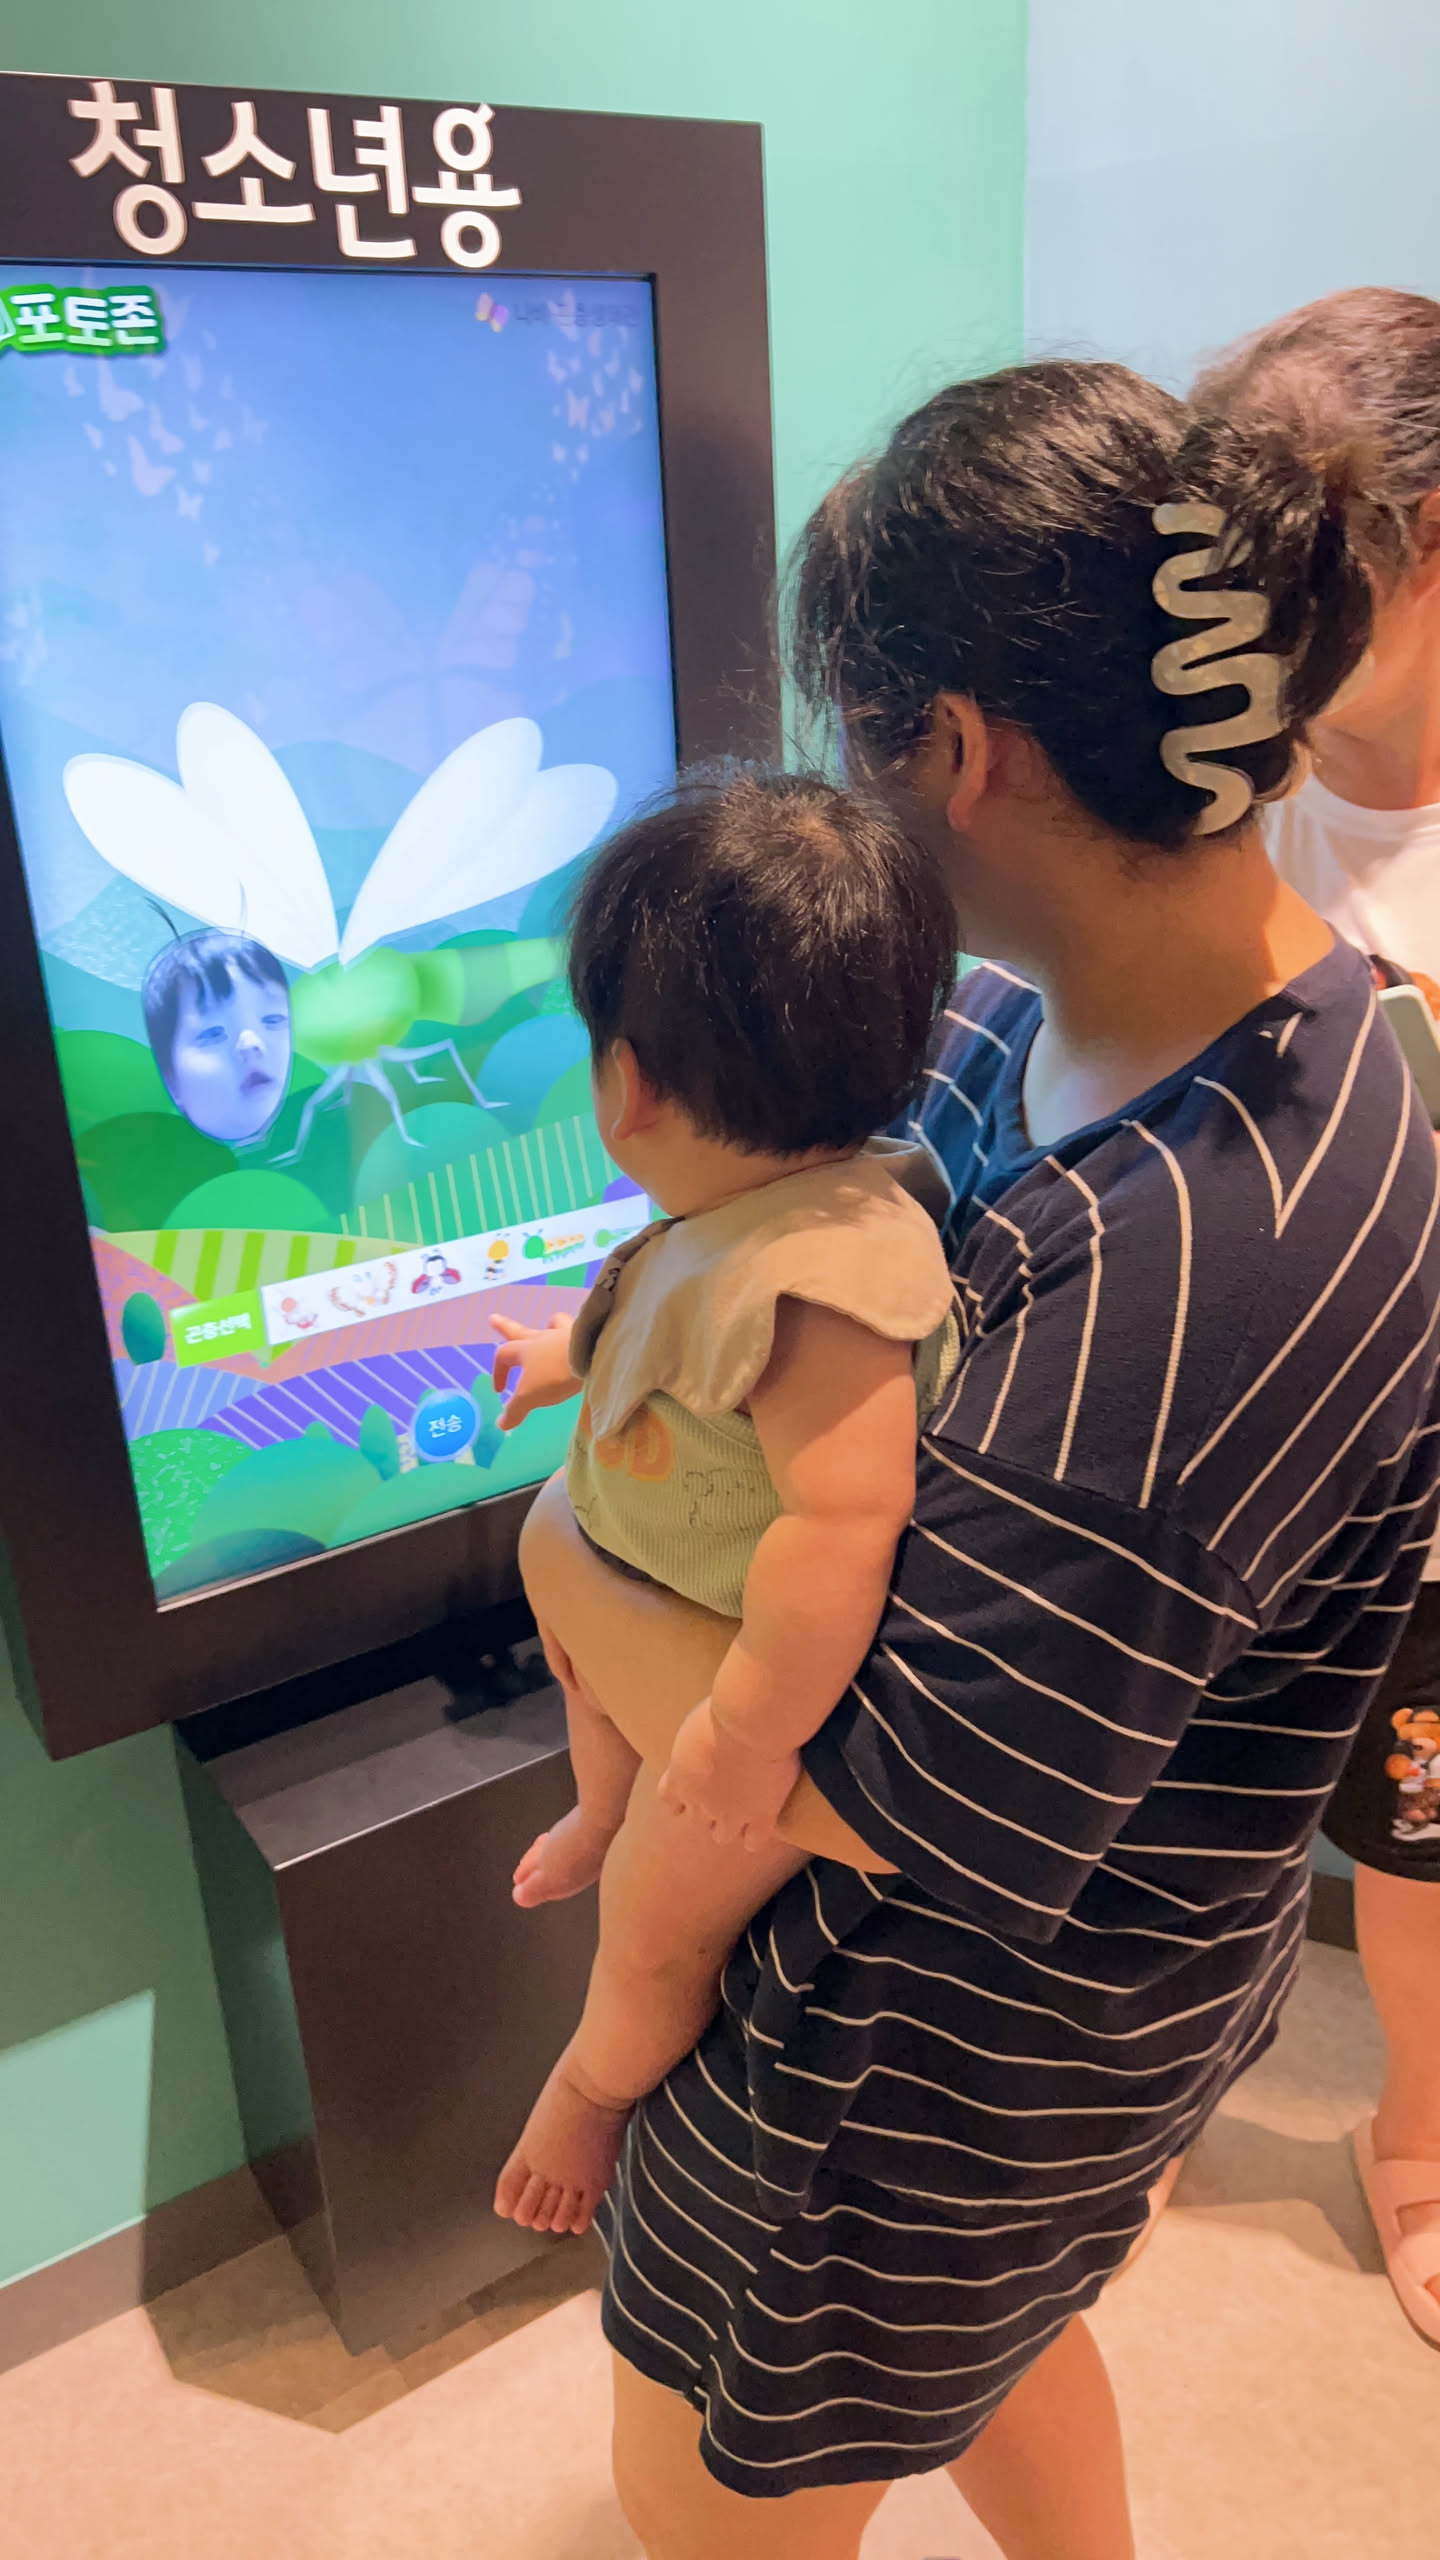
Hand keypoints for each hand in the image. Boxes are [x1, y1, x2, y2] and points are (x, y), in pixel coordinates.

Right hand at [492, 1313, 578, 1429]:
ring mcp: (567, 1333)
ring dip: (548, 1326)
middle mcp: (544, 1338)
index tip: (499, 1390)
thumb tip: (501, 1424)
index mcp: (526, 1350)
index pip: (503, 1356)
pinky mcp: (588, 1336)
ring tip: (549, 1325)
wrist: (593, 1355)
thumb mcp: (530, 1395)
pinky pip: (577, 1330)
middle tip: (493, 1318)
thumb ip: (515, 1410)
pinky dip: (574, 1333)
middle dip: (504, 1327)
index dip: (498, 1372)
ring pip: (554, 1324)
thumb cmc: (555, 1373)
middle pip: (520, 1331)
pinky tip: (578, 1339)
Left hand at [657, 1697, 801, 1849]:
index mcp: (680, 1777)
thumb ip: (696, 1740)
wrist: (752, 1720)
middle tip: (728, 1788)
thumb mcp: (698, 1721)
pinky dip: (757, 1835)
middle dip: (710, 1808)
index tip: (694, 1787)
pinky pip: (755, 1842)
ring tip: (745, 1809)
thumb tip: (702, 1735)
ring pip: (722, 1836)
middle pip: (699, 1819)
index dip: (682, 1797)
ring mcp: (731, 1813)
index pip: (670, 1800)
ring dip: (731, 1825)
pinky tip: (764, 1820)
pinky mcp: (761, 1816)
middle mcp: (701, 1801)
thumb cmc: (724, 1709)